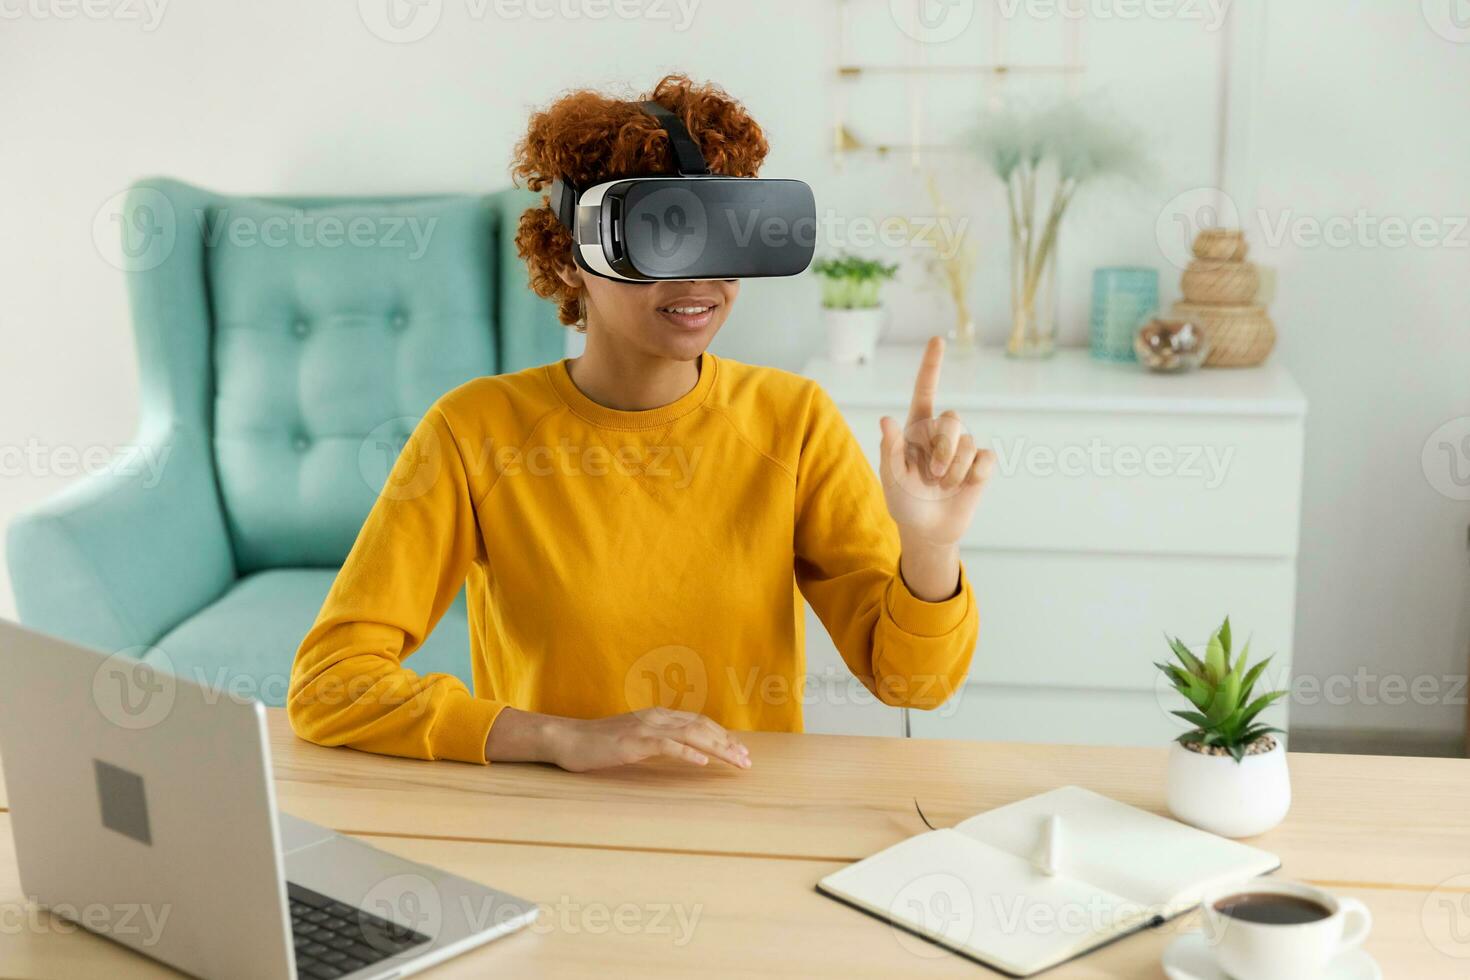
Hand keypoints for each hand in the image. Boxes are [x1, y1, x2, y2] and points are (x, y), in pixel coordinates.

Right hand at [486, 706, 751, 772]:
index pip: (699, 723)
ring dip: (717, 748)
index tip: (741, 752)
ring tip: (736, 762)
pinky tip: (702, 762)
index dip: (723, 736)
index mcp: (658, 716)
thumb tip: (684, 752)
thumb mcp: (635, 740)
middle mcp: (656, 718)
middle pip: (702, 727)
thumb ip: (658, 741)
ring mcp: (645, 728)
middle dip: (728, 744)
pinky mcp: (633, 742)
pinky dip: (687, 752)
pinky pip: (666, 745)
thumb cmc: (600, 744)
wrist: (568, 740)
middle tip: (747, 762)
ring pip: (691, 734)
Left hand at [878, 336, 994, 548]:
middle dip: (943, 449)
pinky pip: (986, 458)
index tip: (937, 340)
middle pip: (953, 418)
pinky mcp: (981, 465)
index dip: (931, 366)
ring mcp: (963, 448)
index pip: (924, 391)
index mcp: (915, 429)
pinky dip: (975, 475)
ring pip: (968, 442)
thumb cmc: (903, 503)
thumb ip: (889, 449)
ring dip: (954, 470)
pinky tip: (965, 486)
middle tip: (932, 476)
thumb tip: (886, 419)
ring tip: (943, 486)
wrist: (928, 531)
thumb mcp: (891, 479)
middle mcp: (940, 433)